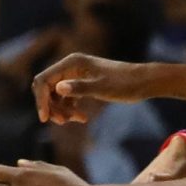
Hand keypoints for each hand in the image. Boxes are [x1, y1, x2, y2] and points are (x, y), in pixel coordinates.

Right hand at [31, 52, 148, 124]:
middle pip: (47, 88)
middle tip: (64, 122)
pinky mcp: (81, 83)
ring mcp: (75, 74)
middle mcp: (70, 66)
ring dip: (61, 110)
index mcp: (71, 63)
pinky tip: (81, 117)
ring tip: (77, 120)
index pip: (44, 81)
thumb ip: (80, 88)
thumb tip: (57, 88)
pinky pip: (66, 97)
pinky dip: (70, 108)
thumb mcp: (103, 88)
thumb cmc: (125, 83)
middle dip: (52, 106)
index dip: (40, 100)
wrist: (144, 82)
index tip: (45, 119)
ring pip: (56, 95)